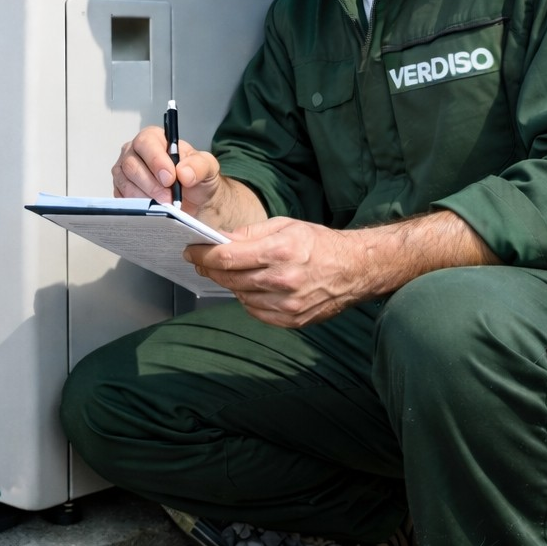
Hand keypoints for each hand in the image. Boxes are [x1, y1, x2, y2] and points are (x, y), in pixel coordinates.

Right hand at [110, 127, 263, 232]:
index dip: (156, 160)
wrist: (195, 201)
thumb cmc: (196, 178)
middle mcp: (134, 152)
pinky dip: (136, 206)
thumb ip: (199, 166)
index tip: (170, 178)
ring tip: (164, 206)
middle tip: (169, 198)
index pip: (146, 143)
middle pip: (132, 165)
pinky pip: (122, 198)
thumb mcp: (207, 167)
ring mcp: (125, 172)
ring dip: (144, 197)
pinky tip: (151, 210)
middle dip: (151, 184)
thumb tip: (184, 173)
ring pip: (125, 183)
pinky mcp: (121, 191)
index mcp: (154, 139)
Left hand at [185, 211, 500, 327]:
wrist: (355, 269)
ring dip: (230, 284)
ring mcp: (288, 304)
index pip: (226, 258)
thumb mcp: (284, 225)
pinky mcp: (292, 320)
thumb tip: (217, 240)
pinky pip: (256, 311)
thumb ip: (249, 234)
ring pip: (240, 296)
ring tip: (230, 272)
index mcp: (280, 252)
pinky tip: (251, 287)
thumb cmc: (319, 243)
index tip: (191, 251)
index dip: (202, 256)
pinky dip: (247, 299)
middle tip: (202, 261)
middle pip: (229, 279)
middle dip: (210, 269)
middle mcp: (282, 281)